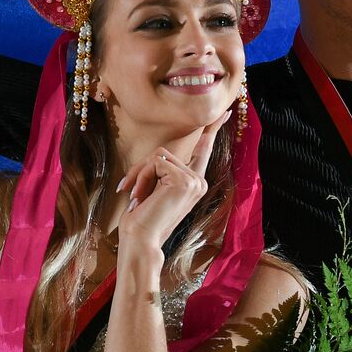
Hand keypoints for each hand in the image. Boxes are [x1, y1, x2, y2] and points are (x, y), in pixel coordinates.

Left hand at [116, 108, 231, 253]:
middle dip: (142, 169)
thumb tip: (160, 158)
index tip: (225, 112)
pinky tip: (140, 197)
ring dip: (140, 174)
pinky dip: (142, 177)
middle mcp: (199, 181)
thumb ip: (163, 172)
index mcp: (195, 183)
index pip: (204, 150)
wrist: (141, 240)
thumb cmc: (142, 219)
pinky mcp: (183, 180)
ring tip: (135, 197)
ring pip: (158, 157)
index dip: (212, 129)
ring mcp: (194, 180)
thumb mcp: (154, 190)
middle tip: (127, 189)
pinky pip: (155, 163)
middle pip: (166, 152)